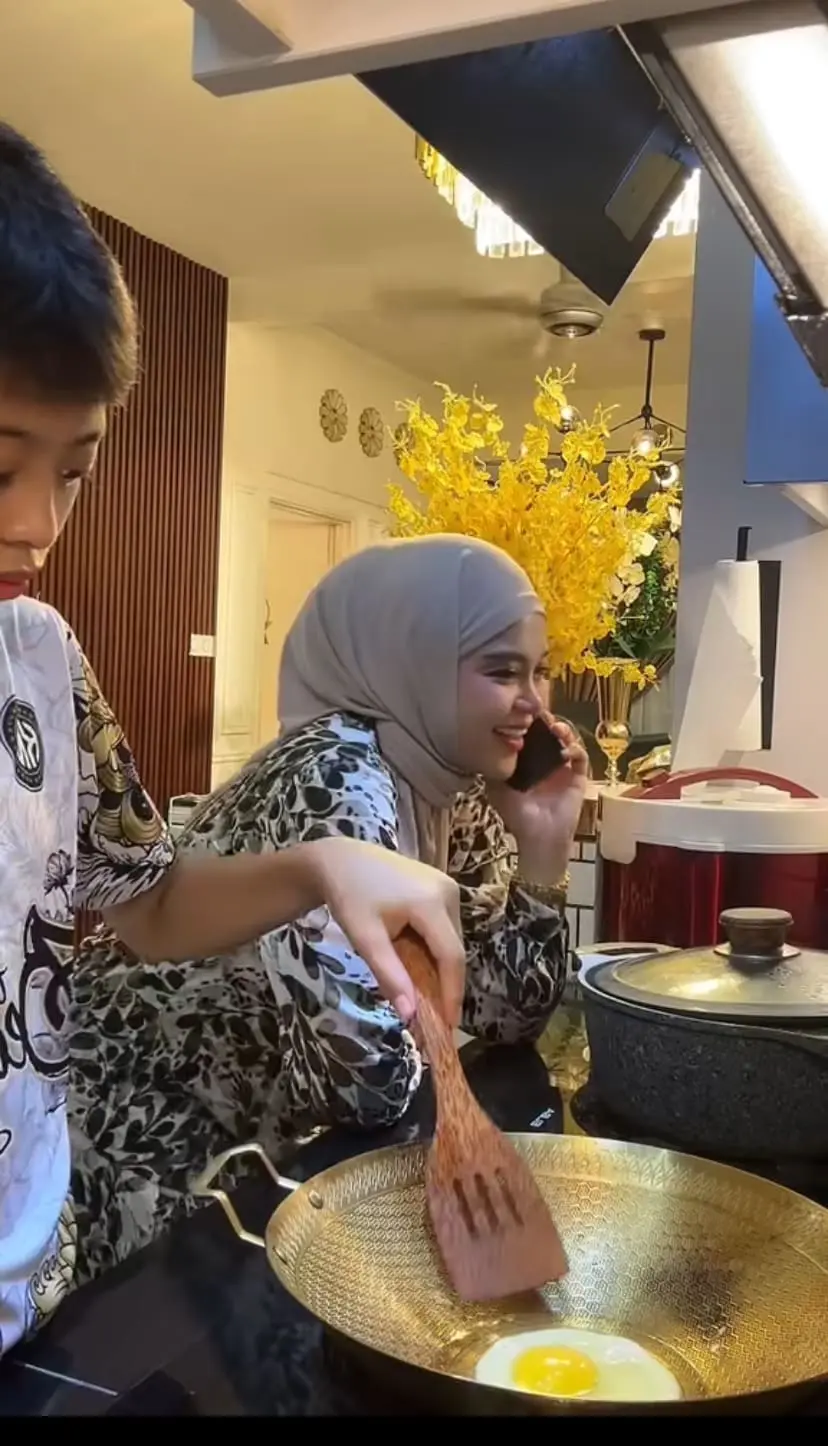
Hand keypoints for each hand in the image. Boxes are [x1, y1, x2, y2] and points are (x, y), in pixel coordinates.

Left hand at [301, 838, 464, 1027]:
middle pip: (454, 948)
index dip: (452, 993)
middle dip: (446, 983)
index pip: (452, 956)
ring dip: (439, 966)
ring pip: (451, 938)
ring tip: (424, 992)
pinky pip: (444, 926)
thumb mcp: (366, 939)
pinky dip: (434, 948)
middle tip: (434, 1015)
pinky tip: (418, 962)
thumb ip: (390, 976)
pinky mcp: (441, 885)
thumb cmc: (349, 897)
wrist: (340, 860)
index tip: (449, 1025)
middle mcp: (448, 891)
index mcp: (432, 903)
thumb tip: (411, 1015)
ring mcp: (447, 886)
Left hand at [488, 715, 588, 882]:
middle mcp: (547, 761)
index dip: (528, 722)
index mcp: (529, 761)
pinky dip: (575, 749)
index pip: (530, 735)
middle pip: (550, 732)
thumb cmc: (517, 815)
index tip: (523, 712)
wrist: (538, 837)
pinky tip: (565, 750)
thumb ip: (492, 768)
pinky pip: (581, 757)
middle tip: (540, 715)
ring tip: (555, 728)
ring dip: (563, 730)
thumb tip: (482, 745)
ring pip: (567, 740)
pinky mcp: (578, 776)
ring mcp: (564, 767)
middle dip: (547, 721)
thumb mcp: (497, 789)